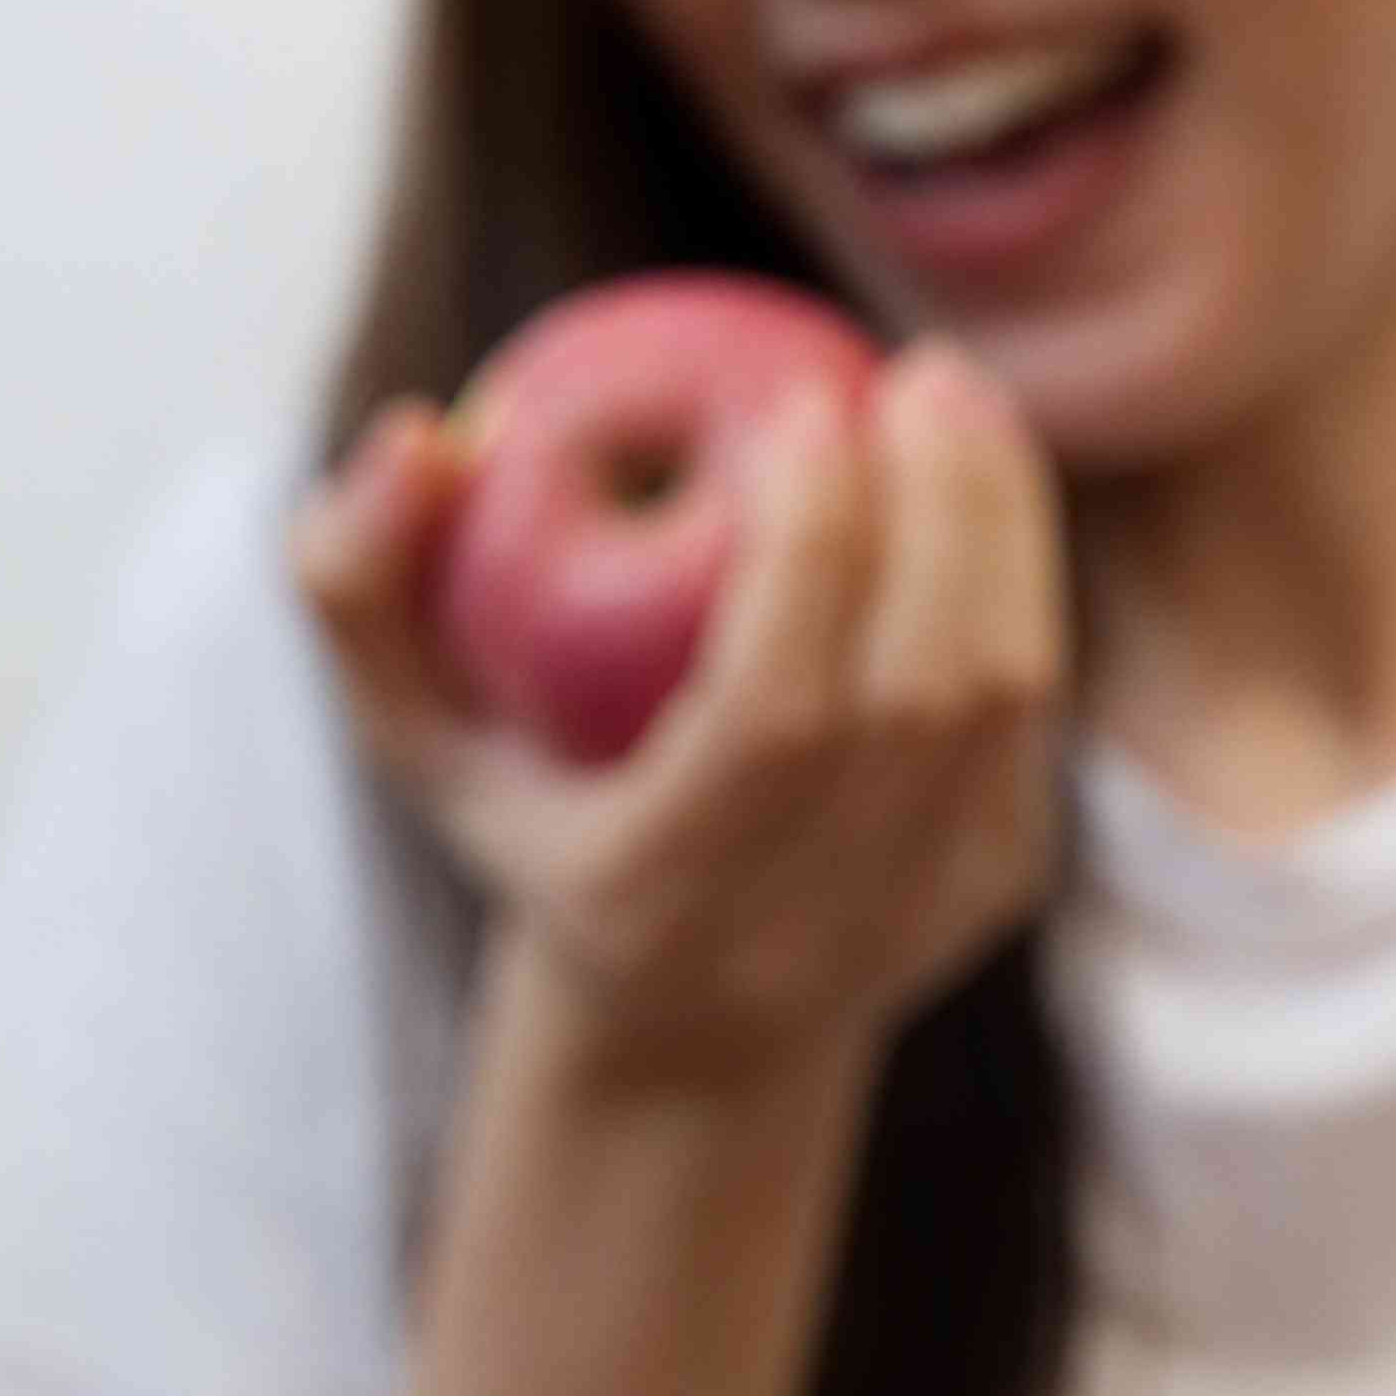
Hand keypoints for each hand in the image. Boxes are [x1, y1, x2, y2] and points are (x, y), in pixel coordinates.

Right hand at [293, 342, 1065, 1088]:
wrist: (681, 1025)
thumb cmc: (527, 822)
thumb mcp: (411, 728)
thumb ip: (361, 582)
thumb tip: (418, 430)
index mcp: (655, 897)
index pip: (775, 716)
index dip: (813, 552)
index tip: (805, 398)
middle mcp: (805, 927)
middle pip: (923, 695)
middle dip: (940, 510)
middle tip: (910, 370)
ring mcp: (924, 914)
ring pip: (1005, 693)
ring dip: (1000, 521)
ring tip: (952, 391)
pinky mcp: (1002, 883)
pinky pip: (1033, 704)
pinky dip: (1020, 573)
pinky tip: (983, 474)